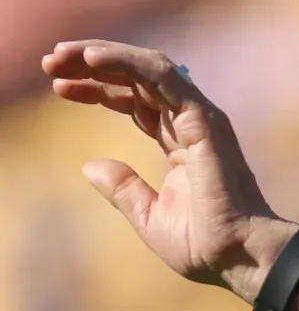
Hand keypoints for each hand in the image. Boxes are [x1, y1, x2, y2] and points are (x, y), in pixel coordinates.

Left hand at [41, 40, 297, 301]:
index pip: (136, 101)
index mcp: (180, 143)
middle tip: (49, 62)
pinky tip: (91, 57)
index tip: (58, 88)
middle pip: (137, 79)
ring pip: (147, 68)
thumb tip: (91, 166)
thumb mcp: (148, 217)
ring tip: (59, 55)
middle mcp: (190, 123)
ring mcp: (198, 117)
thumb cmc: (203, 244)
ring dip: (102, 55)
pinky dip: (126, 61)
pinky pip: (161, 76)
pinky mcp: (201, 119)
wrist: (237, 255)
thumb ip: (123, 188)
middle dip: (92, 66)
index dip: (98, 89)